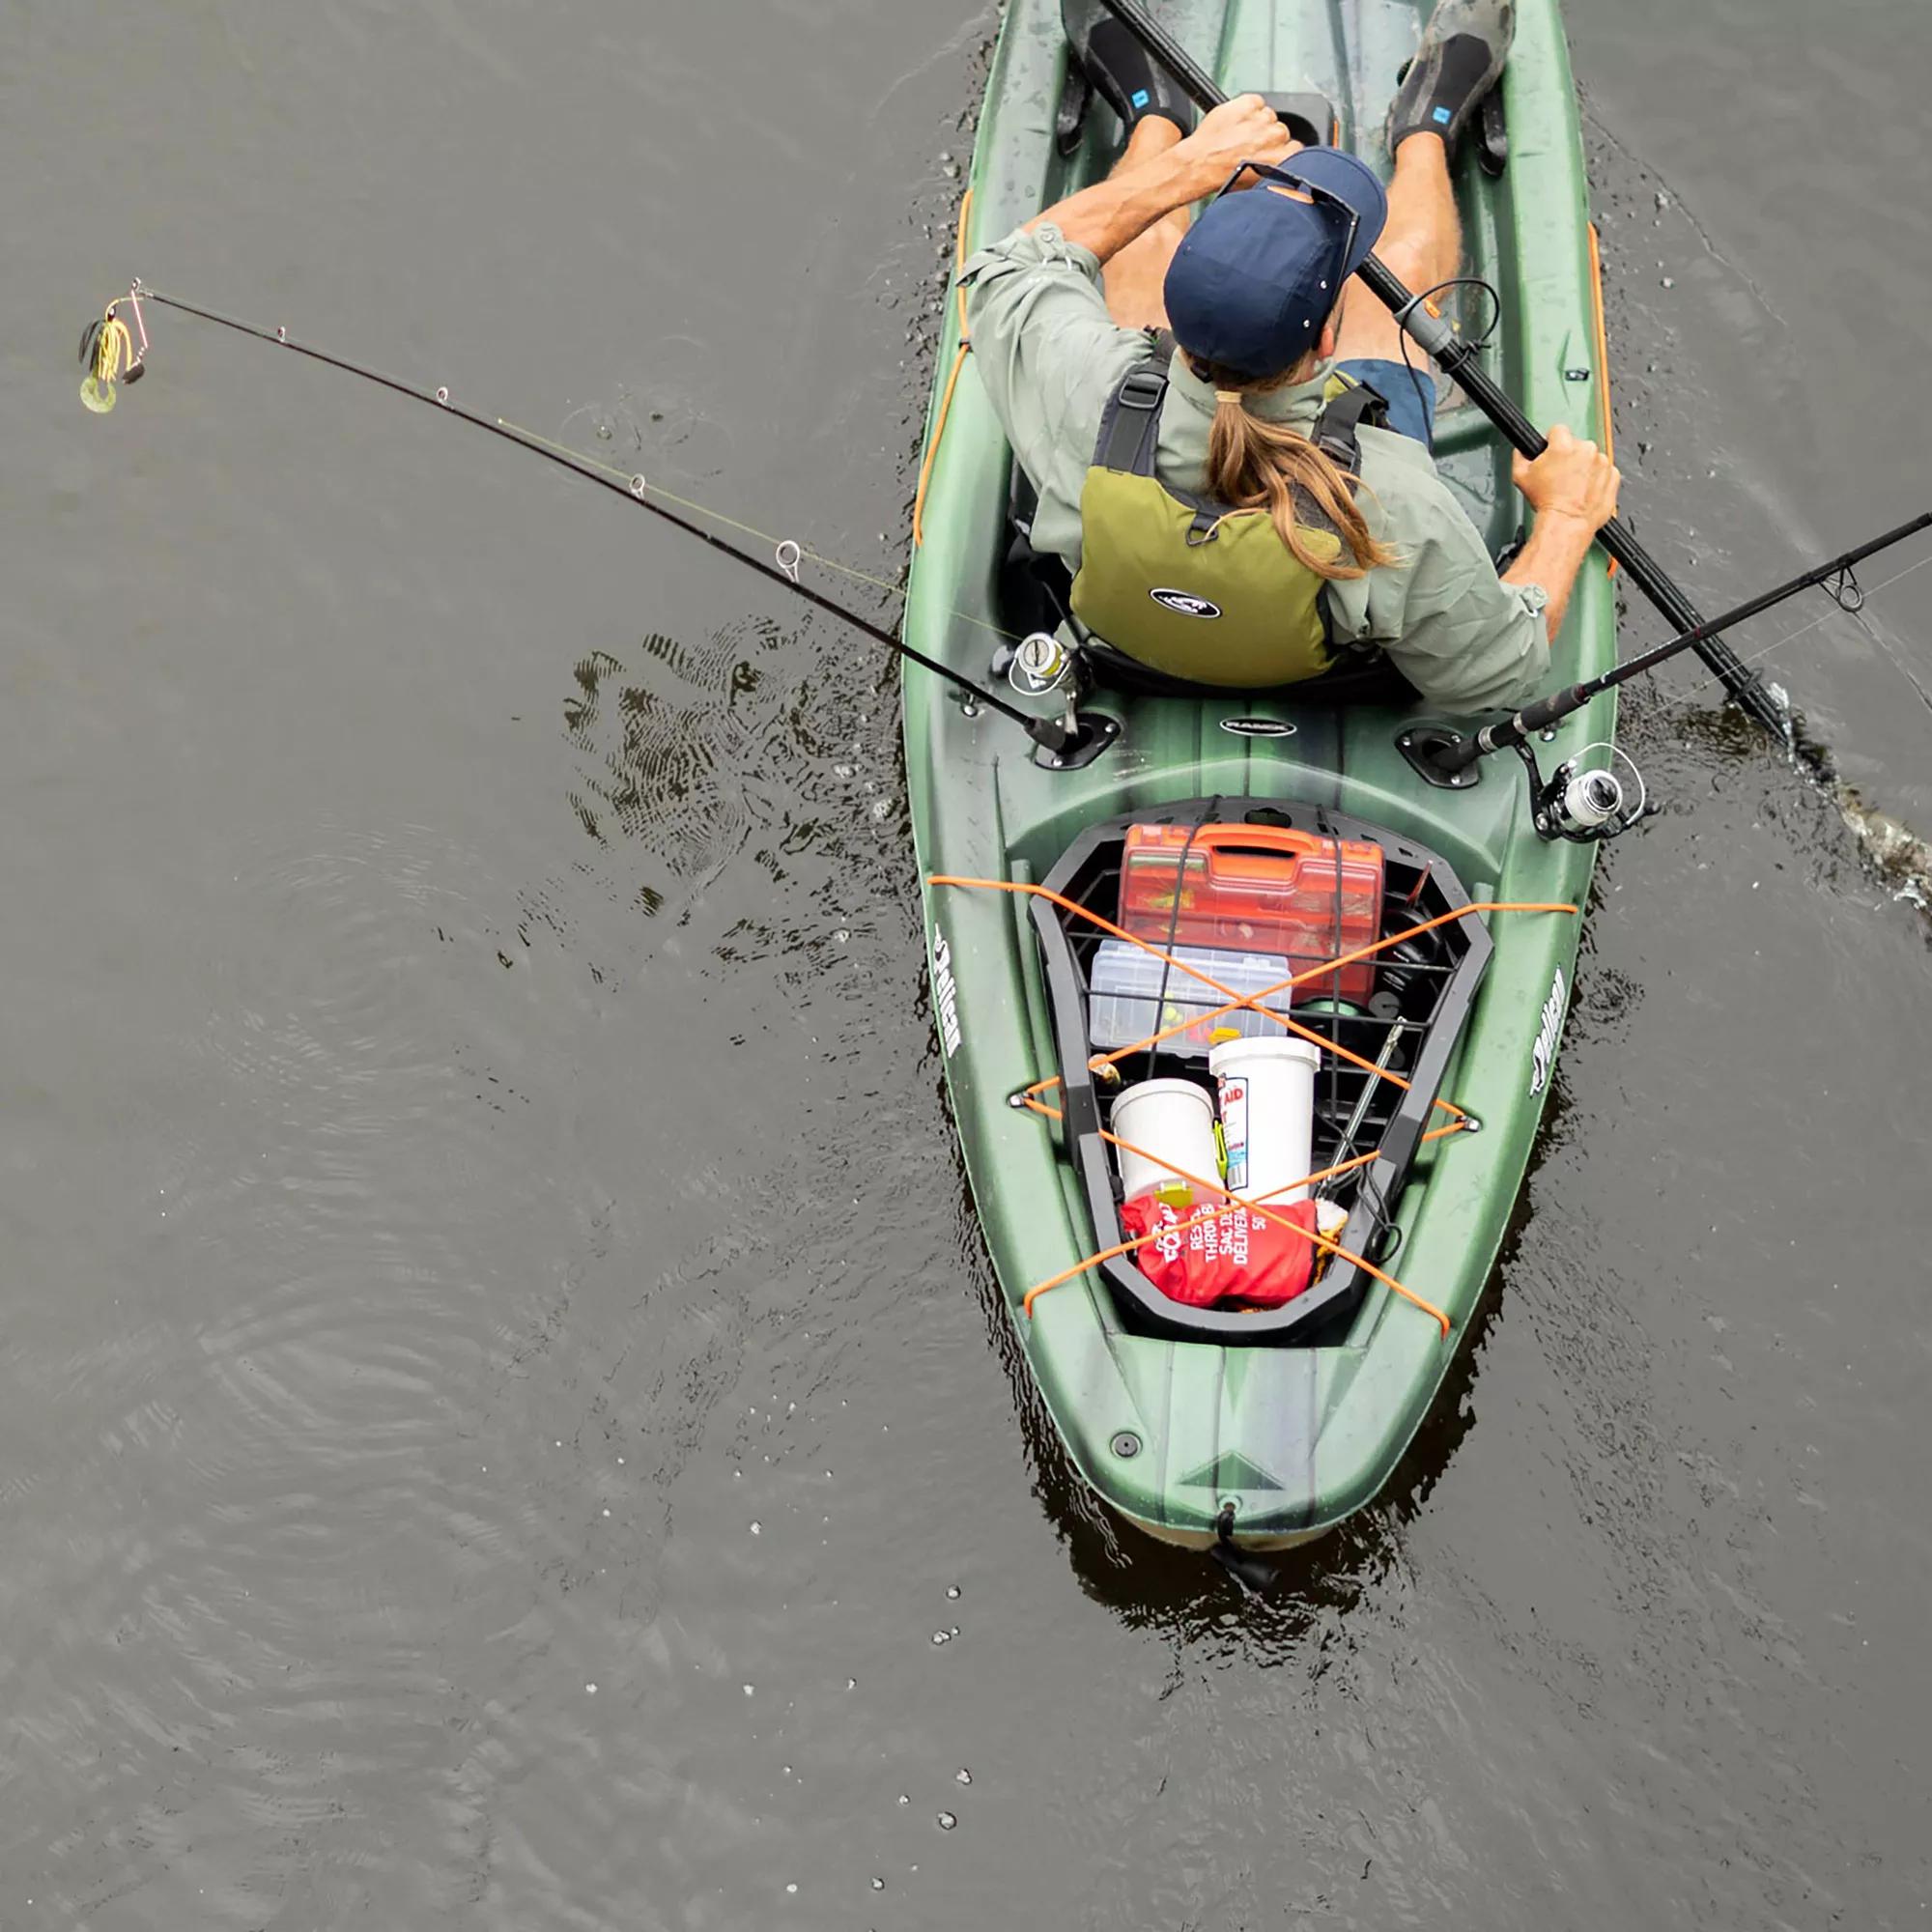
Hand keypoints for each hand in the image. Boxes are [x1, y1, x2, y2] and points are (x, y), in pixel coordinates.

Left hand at [1172, 94, 1297, 194]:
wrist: (1199, 163)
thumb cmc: (1221, 176)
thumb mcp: (1254, 183)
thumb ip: (1273, 171)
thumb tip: (1277, 168)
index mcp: (1280, 158)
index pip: (1295, 148)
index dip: (1281, 149)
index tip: (1271, 152)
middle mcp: (1274, 137)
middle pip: (1280, 130)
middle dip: (1267, 137)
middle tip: (1249, 146)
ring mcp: (1261, 119)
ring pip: (1267, 115)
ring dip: (1256, 122)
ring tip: (1238, 135)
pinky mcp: (1247, 104)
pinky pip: (1255, 101)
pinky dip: (1246, 108)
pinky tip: (1235, 122)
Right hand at [1512, 423, 1620, 530]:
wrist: (1566, 522)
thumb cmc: (1547, 502)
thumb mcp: (1520, 477)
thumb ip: (1520, 456)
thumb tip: (1522, 451)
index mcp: (1564, 445)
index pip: (1558, 430)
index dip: (1552, 442)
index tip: (1551, 453)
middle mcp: (1586, 450)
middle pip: (1576, 445)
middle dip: (1569, 457)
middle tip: (1560, 476)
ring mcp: (1602, 462)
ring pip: (1591, 458)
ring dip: (1584, 468)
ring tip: (1572, 487)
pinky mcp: (1612, 476)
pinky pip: (1604, 472)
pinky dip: (1597, 480)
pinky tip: (1584, 491)